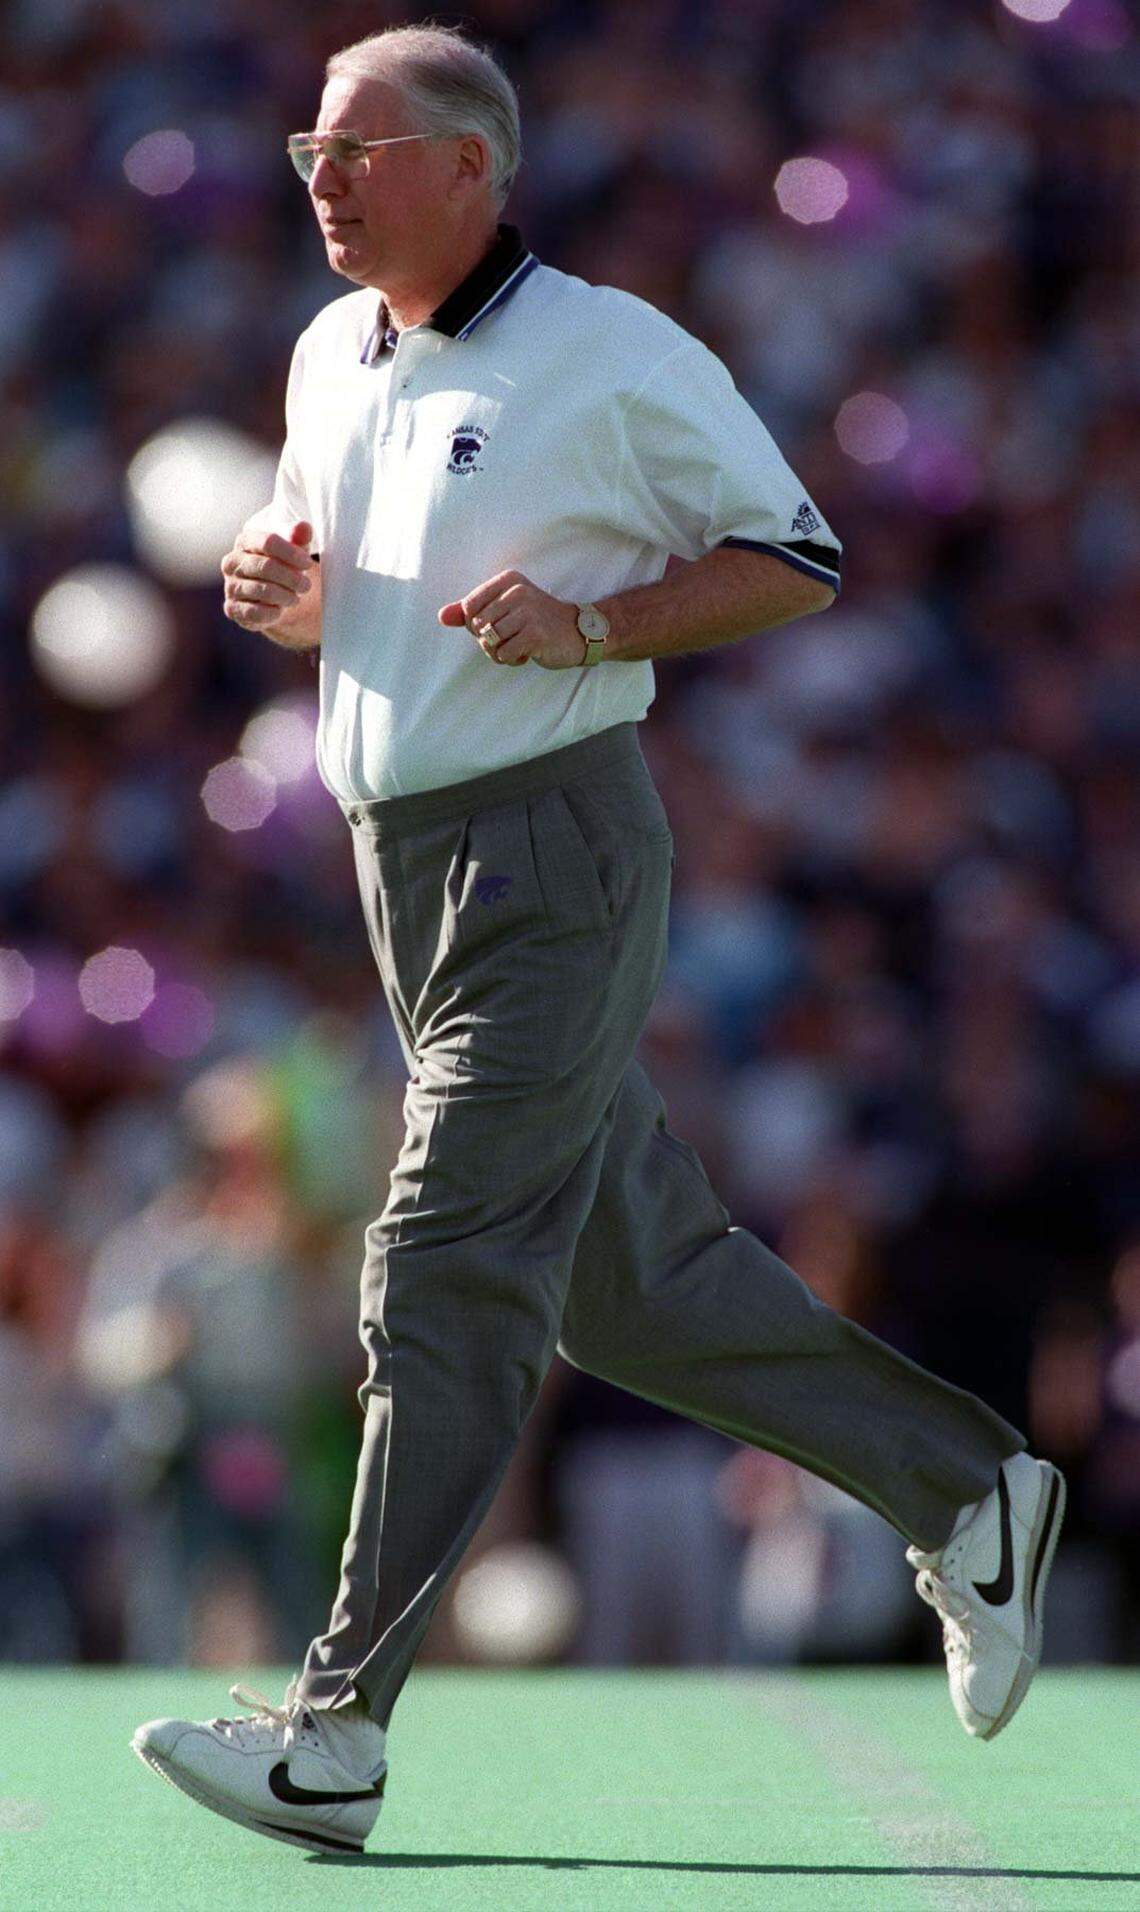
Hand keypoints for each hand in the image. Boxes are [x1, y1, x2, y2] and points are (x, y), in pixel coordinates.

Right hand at [221, 518, 317, 636]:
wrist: (273, 597)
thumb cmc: (283, 566)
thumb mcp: (294, 550)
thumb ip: (298, 537)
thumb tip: (304, 528)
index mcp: (244, 541)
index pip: (268, 542)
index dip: (291, 553)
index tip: (308, 563)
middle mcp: (232, 562)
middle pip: (266, 566)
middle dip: (292, 578)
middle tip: (306, 586)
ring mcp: (230, 586)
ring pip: (263, 590)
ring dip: (286, 596)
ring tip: (295, 597)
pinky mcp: (232, 609)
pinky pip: (256, 612)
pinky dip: (273, 612)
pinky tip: (280, 609)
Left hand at [438, 569, 586, 668]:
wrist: (577, 632)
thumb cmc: (536, 621)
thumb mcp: (504, 610)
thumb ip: (471, 612)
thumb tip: (442, 616)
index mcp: (507, 580)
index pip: (468, 606)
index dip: (475, 625)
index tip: (496, 625)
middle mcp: (517, 591)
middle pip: (477, 626)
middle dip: (488, 641)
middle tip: (508, 640)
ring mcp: (528, 611)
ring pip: (489, 641)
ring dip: (499, 653)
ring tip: (517, 647)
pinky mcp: (536, 633)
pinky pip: (504, 653)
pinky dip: (511, 659)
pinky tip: (526, 654)